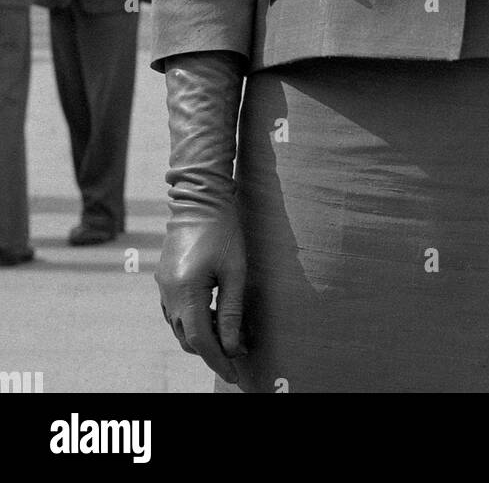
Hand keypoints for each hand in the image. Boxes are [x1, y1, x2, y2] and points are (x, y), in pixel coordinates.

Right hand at [156, 212, 246, 384]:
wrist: (199, 198)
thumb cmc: (222, 230)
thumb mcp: (235, 271)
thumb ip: (232, 311)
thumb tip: (233, 346)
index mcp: (186, 292)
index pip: (200, 341)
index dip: (218, 360)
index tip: (235, 374)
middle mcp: (169, 293)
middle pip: (188, 337)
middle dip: (212, 350)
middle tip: (239, 351)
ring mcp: (163, 286)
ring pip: (180, 326)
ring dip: (202, 336)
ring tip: (230, 332)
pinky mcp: (164, 278)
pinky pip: (176, 311)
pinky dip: (193, 320)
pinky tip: (214, 314)